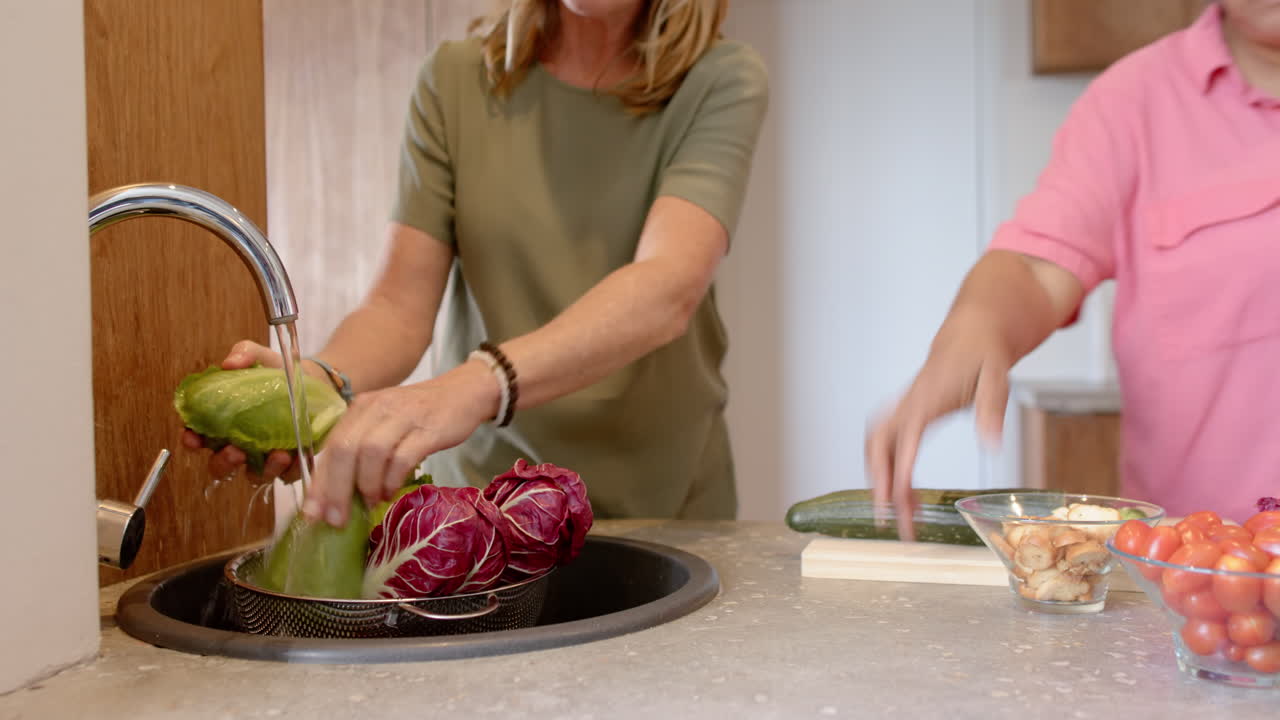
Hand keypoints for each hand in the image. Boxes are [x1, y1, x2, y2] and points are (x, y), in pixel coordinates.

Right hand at [179, 339, 297, 481]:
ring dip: (263, 470)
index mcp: (222, 423)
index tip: (192, 438)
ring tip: (277, 454)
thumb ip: (243, 355)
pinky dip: (291, 470)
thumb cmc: (276, 371)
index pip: (198, 437)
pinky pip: (288, 475)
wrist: (314, 379)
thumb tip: (230, 363)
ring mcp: (265, 456)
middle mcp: (240, 444)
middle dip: (223, 463)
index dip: (191, 440)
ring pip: (255, 475)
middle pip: (221, 466)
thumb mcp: (259, 356)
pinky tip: (295, 457)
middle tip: (235, 451)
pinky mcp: (292, 461)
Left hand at [302, 357, 499, 526]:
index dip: (319, 482)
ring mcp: (403, 416)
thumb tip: (337, 494)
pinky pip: (402, 457)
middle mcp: (377, 409)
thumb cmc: (419, 415)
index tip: (313, 513)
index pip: (331, 446)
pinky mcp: (428, 429)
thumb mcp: (384, 424)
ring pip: (371, 453)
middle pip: (345, 450)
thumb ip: (361, 450)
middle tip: (337, 519)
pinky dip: (392, 479)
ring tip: (371, 501)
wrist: (462, 392)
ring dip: (367, 484)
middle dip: (337, 489)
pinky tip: (390, 491)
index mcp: (360, 409)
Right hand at [864, 312, 1010, 540]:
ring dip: (878, 476)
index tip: (898, 501)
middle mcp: (907, 405)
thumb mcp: (997, 378)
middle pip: (876, 444)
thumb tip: (991, 445)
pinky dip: (886, 467)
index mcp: (926, 399)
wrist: (970, 335)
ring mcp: (903, 408)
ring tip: (893, 510)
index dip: (898, 473)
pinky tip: (902, 488)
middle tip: (886, 516)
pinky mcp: (906, 413)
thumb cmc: (983, 354)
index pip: (904, 442)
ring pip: (875, 445)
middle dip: (877, 480)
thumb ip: (991, 410)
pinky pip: (886, 442)